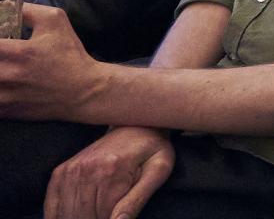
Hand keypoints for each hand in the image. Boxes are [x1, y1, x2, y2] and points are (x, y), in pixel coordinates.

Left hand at [0, 5, 108, 120]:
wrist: (83, 91)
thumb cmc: (69, 55)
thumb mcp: (56, 22)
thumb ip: (28, 10)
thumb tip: (5, 5)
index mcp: (20, 53)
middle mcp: (8, 76)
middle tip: (1, 54)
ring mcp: (4, 97)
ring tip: (2, 66)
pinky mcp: (5, 111)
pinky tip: (3, 80)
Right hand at [45, 127, 173, 218]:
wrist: (134, 125)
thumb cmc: (152, 150)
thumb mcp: (159, 170)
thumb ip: (137, 199)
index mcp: (112, 171)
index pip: (104, 216)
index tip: (116, 217)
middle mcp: (87, 170)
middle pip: (83, 216)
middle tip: (108, 215)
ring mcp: (71, 170)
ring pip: (66, 214)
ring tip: (95, 213)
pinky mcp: (61, 172)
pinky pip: (52, 205)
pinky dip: (58, 216)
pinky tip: (73, 215)